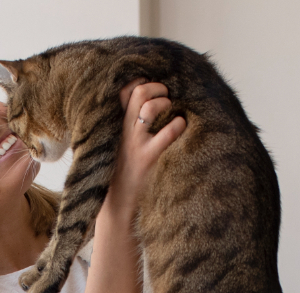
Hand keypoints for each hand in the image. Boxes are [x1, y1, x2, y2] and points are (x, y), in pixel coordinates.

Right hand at [105, 82, 184, 218]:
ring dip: (166, 102)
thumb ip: (128, 125)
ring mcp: (137, 143)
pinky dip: (179, 124)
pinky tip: (181, 127)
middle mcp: (126, 130)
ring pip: (150, 107)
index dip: (138, 82)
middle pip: (138, 92)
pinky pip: (168, 132)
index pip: (122, 91)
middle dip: (157, 87)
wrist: (118, 204)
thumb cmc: (123, 171)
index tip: (150, 87)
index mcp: (117, 125)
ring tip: (173, 111)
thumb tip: (147, 104)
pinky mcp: (149, 158)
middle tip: (166, 96)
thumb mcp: (118, 144)